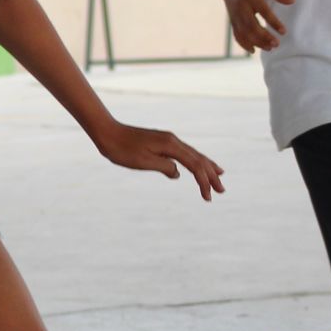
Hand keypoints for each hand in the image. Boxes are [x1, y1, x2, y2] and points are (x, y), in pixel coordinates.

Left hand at [95, 122, 225, 200]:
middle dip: (211, 175)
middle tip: (221, 191)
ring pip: (193, 155)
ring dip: (206, 167)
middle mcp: (173, 140)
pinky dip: (194, 161)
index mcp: (170, 145)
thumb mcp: (143, 162)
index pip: (194, 165)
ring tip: (219, 176)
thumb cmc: (121, 149)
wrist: (108, 132)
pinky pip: (184, 153)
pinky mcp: (163, 142)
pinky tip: (195, 166)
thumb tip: (178, 173)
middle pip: (198, 159)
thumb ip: (164, 167)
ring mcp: (168, 140)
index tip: (208, 197)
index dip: (203, 181)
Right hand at [220, 0, 293, 51]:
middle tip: (276, 44)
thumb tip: (292, 1)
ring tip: (269, 48)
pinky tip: (253, 50)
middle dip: (264, 37)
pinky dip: (244, 44)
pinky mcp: (233, 22)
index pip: (264, 12)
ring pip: (245, 33)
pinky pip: (237, 35)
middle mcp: (242, 9)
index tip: (283, 31)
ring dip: (256, 43)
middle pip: (252, 26)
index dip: (273, 23)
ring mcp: (236, 17)